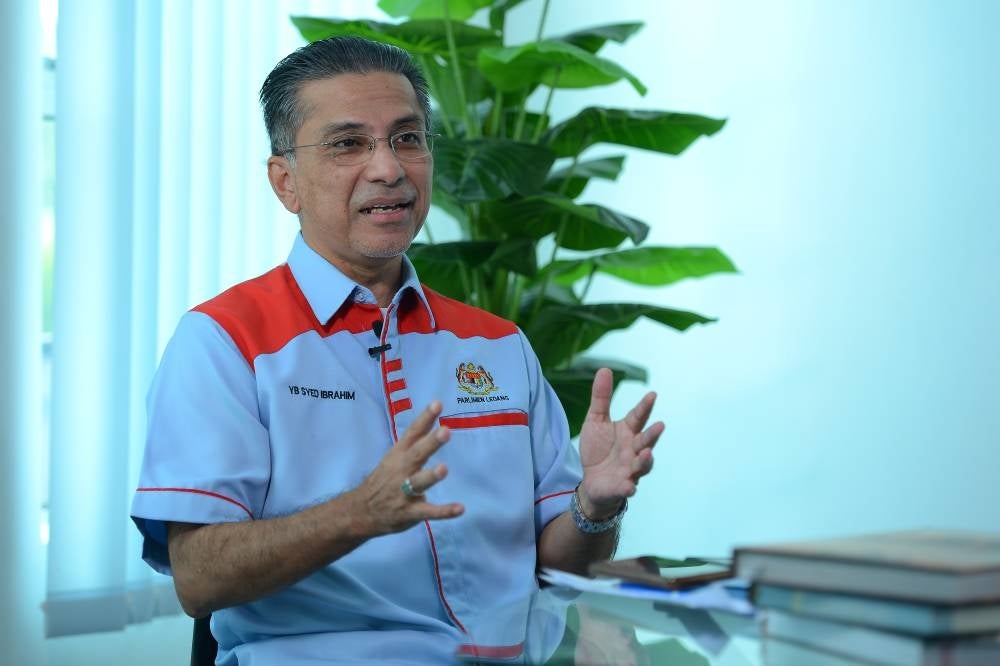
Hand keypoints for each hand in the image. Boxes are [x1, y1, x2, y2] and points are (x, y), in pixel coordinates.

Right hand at [355, 401, 463, 534]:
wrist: (361, 511)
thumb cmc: (384, 480)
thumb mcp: (393, 457)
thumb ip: (413, 442)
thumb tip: (432, 418)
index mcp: (398, 455)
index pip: (412, 433)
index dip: (425, 418)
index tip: (437, 404)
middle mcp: (401, 470)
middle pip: (417, 454)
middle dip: (431, 443)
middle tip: (445, 431)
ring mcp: (404, 492)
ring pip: (419, 482)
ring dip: (431, 476)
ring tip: (444, 469)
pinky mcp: (409, 512)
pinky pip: (429, 512)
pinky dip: (444, 511)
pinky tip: (460, 508)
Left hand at [578, 368, 663, 517]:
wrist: (592, 481)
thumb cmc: (598, 449)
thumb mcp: (595, 420)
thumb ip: (601, 398)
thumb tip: (604, 369)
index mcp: (628, 431)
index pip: (638, 417)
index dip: (645, 407)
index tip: (653, 394)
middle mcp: (633, 450)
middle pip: (645, 441)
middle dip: (652, 435)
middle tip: (660, 425)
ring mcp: (630, 469)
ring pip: (641, 465)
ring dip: (645, 461)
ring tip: (646, 454)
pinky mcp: (621, 487)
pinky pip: (626, 488)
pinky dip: (628, 488)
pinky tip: (629, 487)